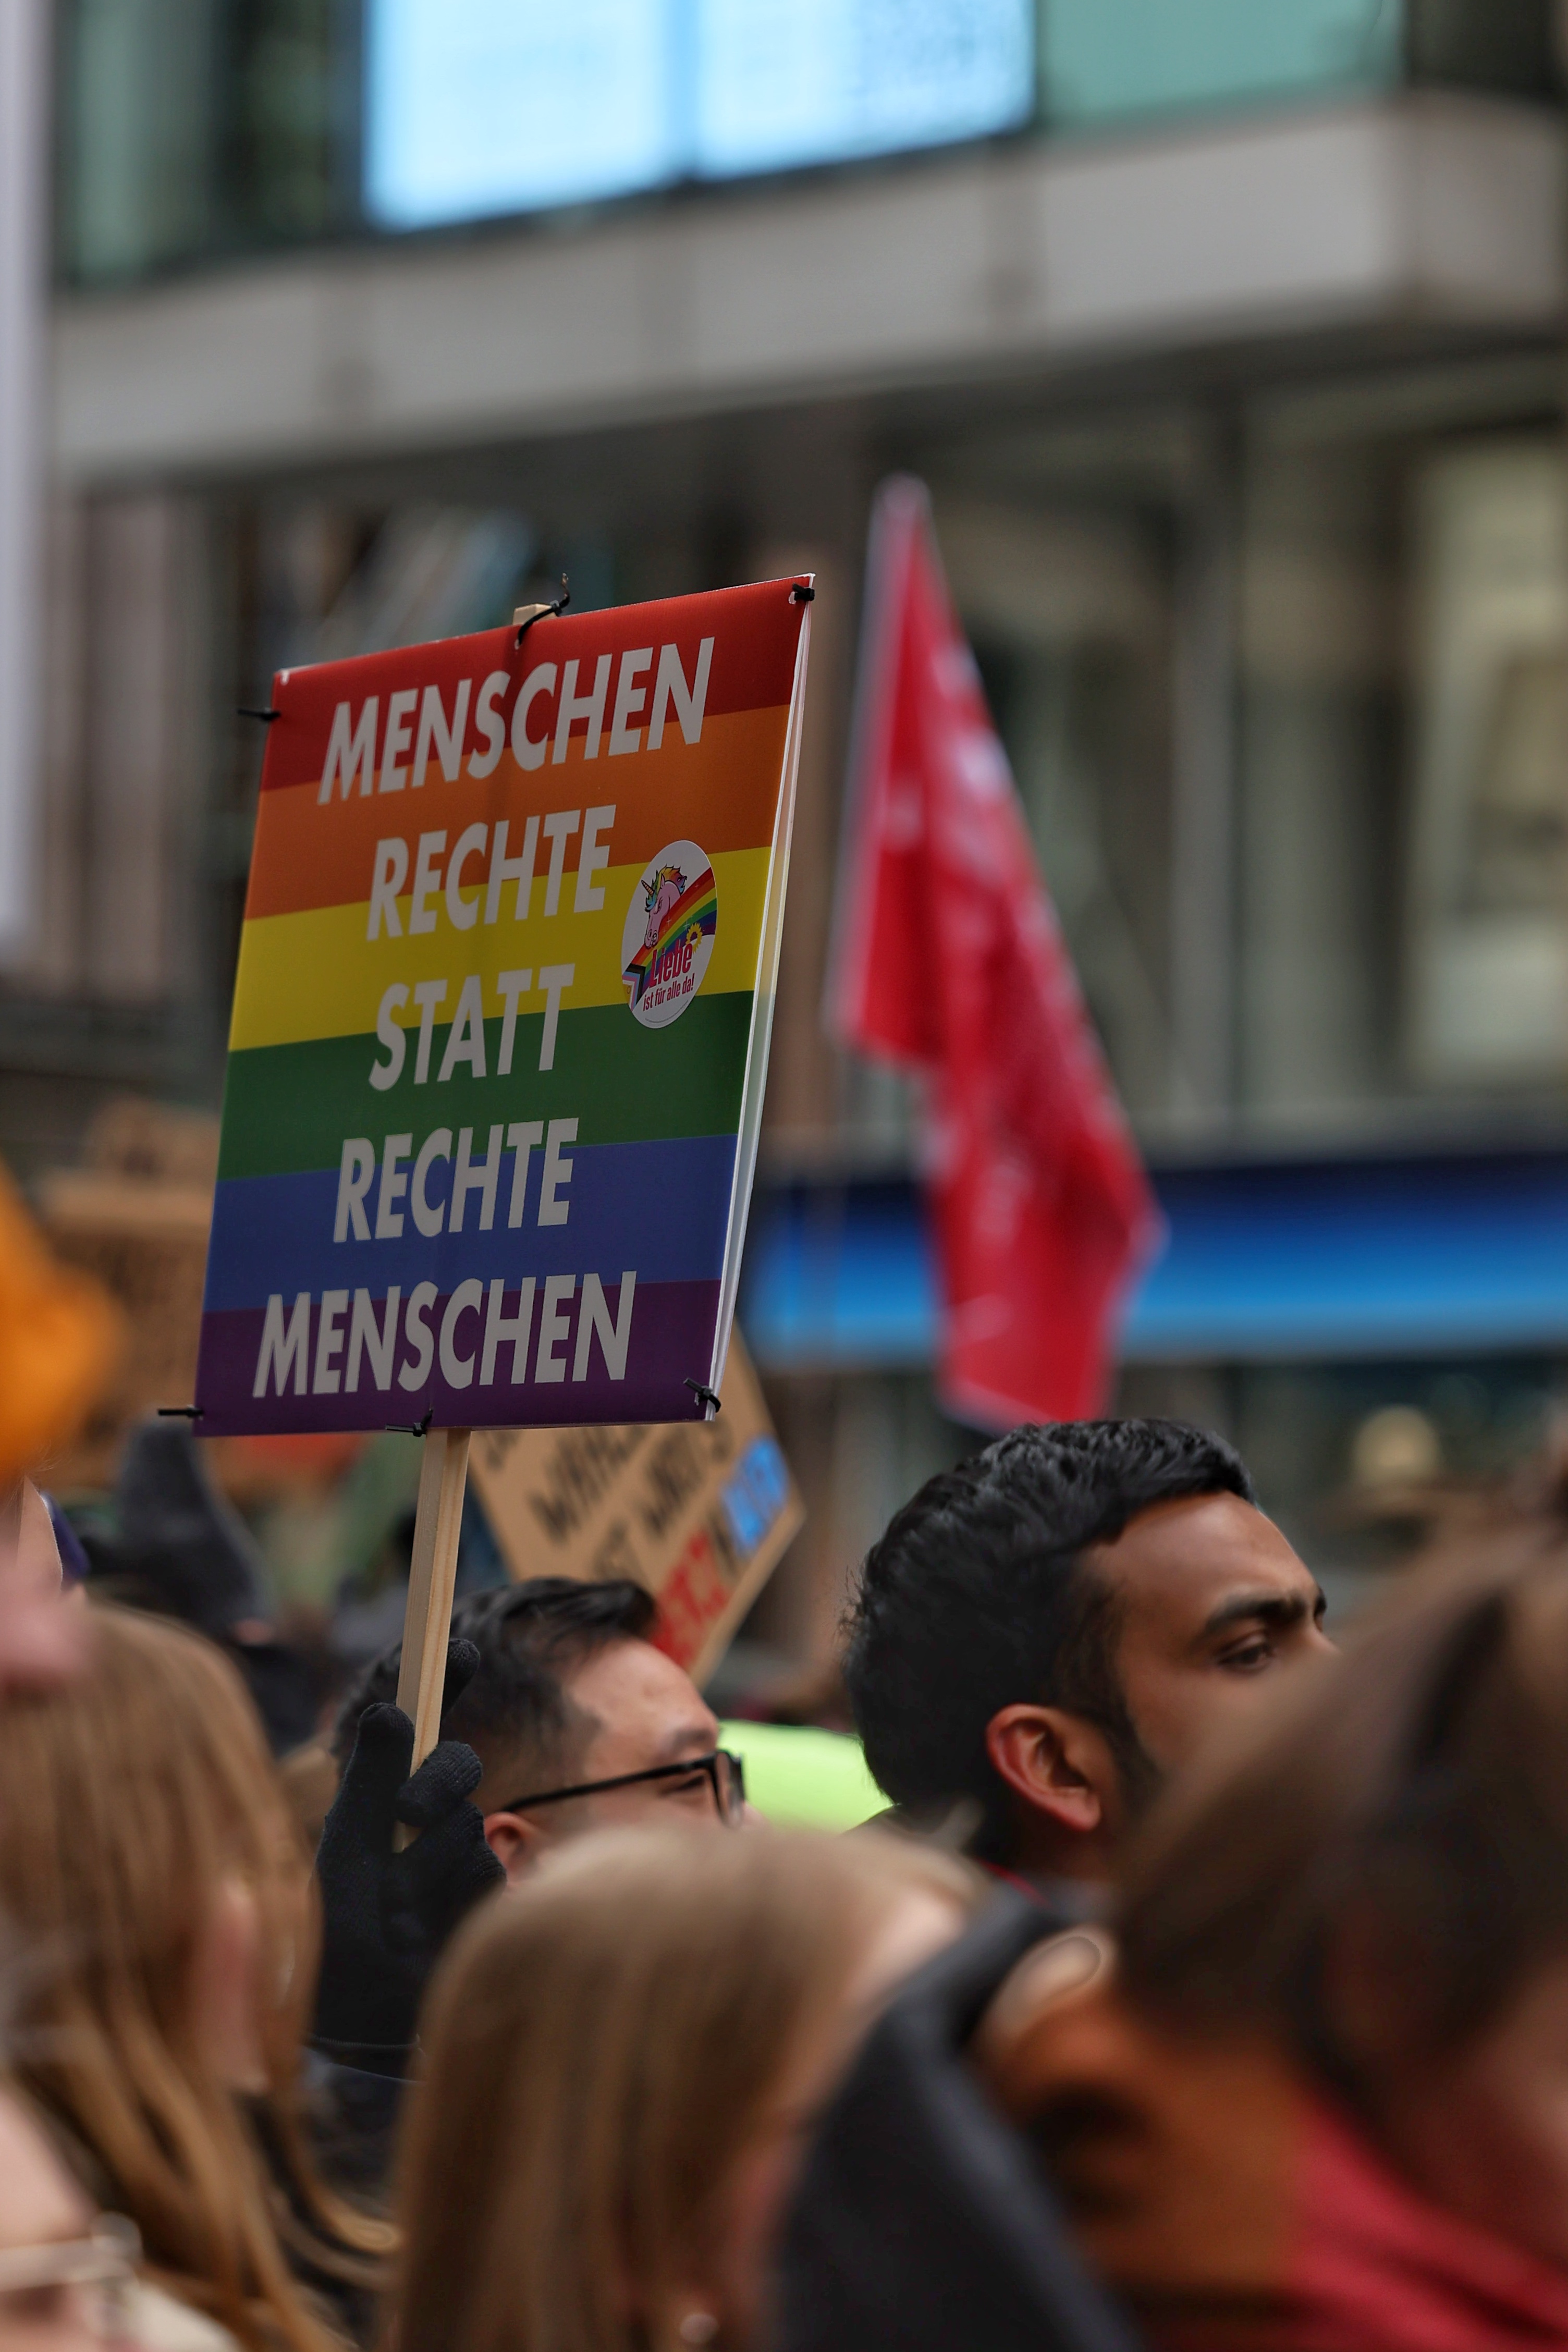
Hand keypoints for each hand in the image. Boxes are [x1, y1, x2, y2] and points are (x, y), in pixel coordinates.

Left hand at [311, 1639, 503, 2061]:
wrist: (357, 2017)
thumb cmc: (338, 1929)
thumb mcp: (347, 1845)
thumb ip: (372, 1779)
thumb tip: (392, 1706)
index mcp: (386, 1797)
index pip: (423, 1727)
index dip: (444, 1682)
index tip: (459, 1643)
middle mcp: (427, 1818)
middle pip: (456, 1769)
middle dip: (436, 1783)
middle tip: (409, 1815)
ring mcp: (461, 1856)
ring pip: (466, 1824)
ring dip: (429, 1861)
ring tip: (395, 1909)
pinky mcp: (486, 1896)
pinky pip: (484, 1871)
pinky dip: (449, 1893)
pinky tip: (423, 1927)